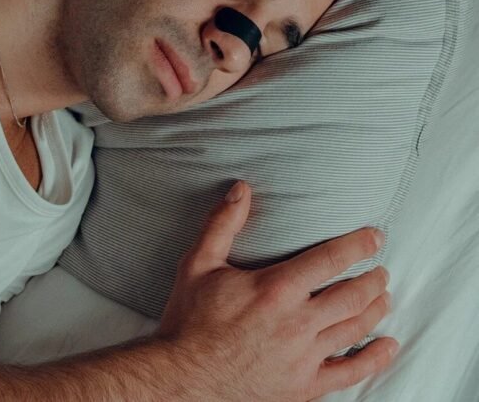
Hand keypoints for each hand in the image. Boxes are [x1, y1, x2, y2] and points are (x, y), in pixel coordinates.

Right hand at [157, 180, 397, 401]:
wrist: (182, 378)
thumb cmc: (189, 320)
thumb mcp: (198, 263)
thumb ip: (222, 223)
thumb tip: (241, 189)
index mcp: (275, 289)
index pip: (330, 260)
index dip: (358, 245)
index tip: (375, 237)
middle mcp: (296, 324)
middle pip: (352, 296)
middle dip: (373, 278)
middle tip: (381, 268)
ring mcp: (303, 359)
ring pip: (354, 330)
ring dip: (376, 310)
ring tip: (384, 296)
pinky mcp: (302, 388)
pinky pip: (349, 374)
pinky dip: (374, 359)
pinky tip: (389, 346)